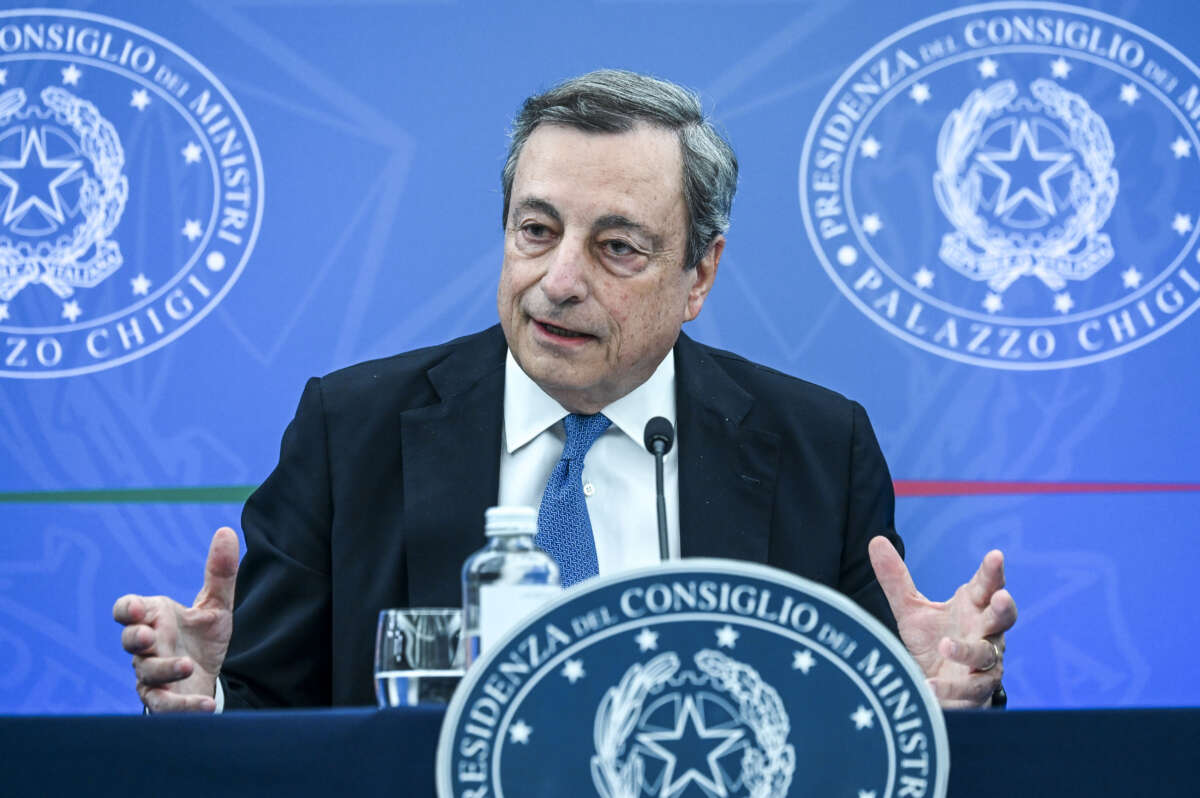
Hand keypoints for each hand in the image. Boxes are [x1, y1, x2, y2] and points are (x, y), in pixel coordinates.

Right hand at [112, 527, 238, 712]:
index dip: (127, 609)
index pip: (127, 610)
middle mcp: (147, 647)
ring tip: (187, 665)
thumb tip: (226, 531)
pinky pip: (164, 705)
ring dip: (164, 669)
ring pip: (146, 673)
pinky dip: (183, 706)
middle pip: (130, 641)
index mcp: (154, 618)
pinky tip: (205, 706)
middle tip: (149, 636)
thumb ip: (220, 572)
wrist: (208, 678)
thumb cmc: (202, 639)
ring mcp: (151, 675)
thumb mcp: (217, 605)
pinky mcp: (163, 700)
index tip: (138, 609)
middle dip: (135, 638)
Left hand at [868, 536, 1016, 707]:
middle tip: (1000, 597)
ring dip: (968, 650)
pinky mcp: (979, 690)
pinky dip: (950, 687)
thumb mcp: (911, 609)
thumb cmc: (932, 641)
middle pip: (1003, 617)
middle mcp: (986, 631)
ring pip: (985, 654)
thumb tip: (876, 540)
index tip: (995, 555)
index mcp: (973, 606)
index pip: (986, 585)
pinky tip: (929, 684)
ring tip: (945, 646)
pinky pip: (971, 689)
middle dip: (1003, 607)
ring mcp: (986, 661)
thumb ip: (896, 579)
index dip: (992, 572)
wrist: (938, 685)